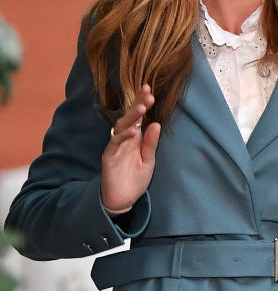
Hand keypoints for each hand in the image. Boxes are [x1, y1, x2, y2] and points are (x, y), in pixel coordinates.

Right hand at [100, 84, 160, 215]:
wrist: (123, 200)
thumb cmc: (135, 179)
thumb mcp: (148, 160)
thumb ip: (151, 143)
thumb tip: (156, 124)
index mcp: (135, 138)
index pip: (139, 117)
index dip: (143, 103)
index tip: (151, 91)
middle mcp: (124, 139)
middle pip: (129, 117)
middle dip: (137, 103)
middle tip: (147, 91)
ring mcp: (115, 147)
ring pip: (121, 127)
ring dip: (131, 117)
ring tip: (142, 107)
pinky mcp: (109, 157)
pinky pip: (115, 144)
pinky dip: (123, 136)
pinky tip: (133, 131)